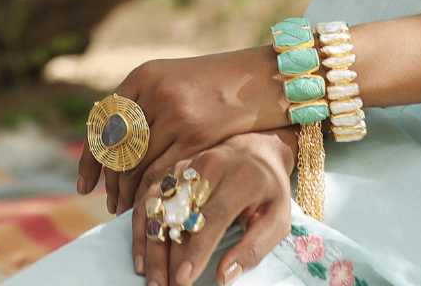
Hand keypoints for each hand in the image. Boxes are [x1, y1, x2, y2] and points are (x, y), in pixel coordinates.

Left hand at [77, 47, 282, 214]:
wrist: (262, 77)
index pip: (102, 124)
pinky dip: (153, 191)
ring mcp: (176, 112)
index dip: (90, 160)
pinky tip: (155, 201)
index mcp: (144, 75)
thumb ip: (144, 106)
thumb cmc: (217, 82)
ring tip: (129, 208)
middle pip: (117, 149)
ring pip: (136, 165)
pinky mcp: (197, 133)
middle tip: (110, 202)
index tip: (85, 185)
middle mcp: (155, 91)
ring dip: (129, 192)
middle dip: (111, 183)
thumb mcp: (175, 82)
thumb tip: (109, 148)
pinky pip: (162, 171)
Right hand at [134, 128, 298, 285]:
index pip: (215, 214)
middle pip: (183, 214)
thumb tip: (225, 275)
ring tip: (151, 278)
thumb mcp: (278, 217)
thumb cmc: (270, 189)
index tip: (184, 279)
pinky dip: (142, 226)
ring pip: (161, 206)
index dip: (197, 249)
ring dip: (151, 245)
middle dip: (170, 256)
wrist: (258, 148)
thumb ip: (254, 247)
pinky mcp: (175, 169)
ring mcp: (190, 164)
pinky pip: (151, 197)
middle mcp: (213, 165)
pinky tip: (142, 255)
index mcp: (242, 177)